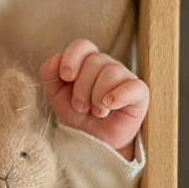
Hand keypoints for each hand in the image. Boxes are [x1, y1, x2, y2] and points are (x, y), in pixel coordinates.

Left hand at [40, 39, 148, 158]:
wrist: (93, 142)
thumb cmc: (77, 116)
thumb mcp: (56, 96)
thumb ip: (49, 75)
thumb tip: (57, 57)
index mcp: (87, 63)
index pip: (83, 45)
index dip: (73, 57)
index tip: (66, 77)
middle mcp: (107, 66)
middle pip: (95, 61)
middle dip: (82, 88)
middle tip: (81, 107)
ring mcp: (124, 78)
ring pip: (111, 72)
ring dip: (97, 96)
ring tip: (96, 112)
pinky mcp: (139, 93)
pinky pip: (133, 86)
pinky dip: (119, 95)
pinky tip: (109, 105)